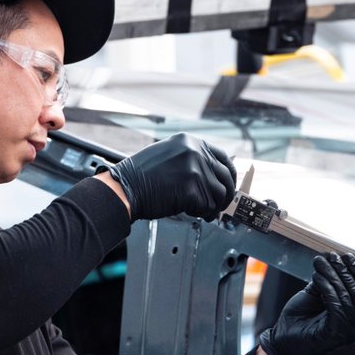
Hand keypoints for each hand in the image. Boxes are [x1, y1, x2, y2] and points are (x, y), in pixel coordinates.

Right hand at [106, 133, 235, 220]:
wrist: (125, 188)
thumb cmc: (141, 176)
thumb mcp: (169, 154)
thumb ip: (191, 159)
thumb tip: (213, 174)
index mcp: (190, 142)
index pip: (223, 157)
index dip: (229, 174)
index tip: (229, 185)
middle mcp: (195, 152)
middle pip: (226, 176)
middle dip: (225, 195)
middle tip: (219, 205)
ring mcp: (195, 170)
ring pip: (219, 194)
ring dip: (213, 206)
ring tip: (203, 211)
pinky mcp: (192, 190)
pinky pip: (208, 206)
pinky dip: (203, 213)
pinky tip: (192, 212)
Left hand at [258, 253, 354, 354]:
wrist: (282, 342)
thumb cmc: (297, 321)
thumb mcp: (314, 296)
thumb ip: (328, 282)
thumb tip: (335, 261)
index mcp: (353, 319)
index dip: (354, 271)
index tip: (345, 255)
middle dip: (343, 271)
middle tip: (332, 256)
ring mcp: (348, 333)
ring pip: (346, 296)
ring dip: (332, 276)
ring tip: (320, 263)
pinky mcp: (337, 334)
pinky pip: (335, 305)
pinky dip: (326, 288)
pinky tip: (317, 277)